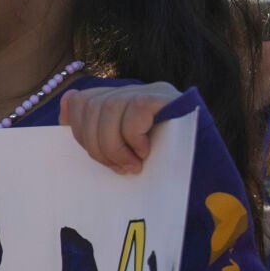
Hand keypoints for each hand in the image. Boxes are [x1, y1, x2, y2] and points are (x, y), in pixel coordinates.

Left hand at [59, 82, 181, 173]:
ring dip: (115, 146)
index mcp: (118, 101)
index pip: (80, 101)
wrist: (205, 179)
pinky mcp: (167, 98)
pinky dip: (134, 136)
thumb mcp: (120, 154)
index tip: (95, 157)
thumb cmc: (158, 170)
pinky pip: (135, 110)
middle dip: (97, 145)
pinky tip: (146, 153)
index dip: (78, 129)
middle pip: (91, 106)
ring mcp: (152, 91)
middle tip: (118, 169)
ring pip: (109, 109)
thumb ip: (95, 133)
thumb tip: (65, 108)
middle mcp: (133, 91)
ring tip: (132, 166)